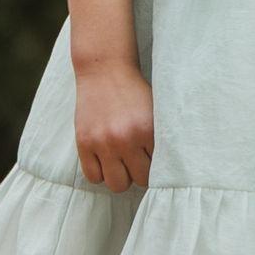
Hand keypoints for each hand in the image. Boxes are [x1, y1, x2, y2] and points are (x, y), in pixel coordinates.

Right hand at [73, 58, 154, 191]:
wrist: (105, 69)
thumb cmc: (134, 91)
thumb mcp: (154, 110)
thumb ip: (159, 137)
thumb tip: (170, 166)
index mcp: (147, 129)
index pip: (158, 169)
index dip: (157, 166)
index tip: (153, 158)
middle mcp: (125, 139)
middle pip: (139, 180)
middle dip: (140, 172)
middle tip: (137, 160)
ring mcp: (103, 143)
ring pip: (117, 184)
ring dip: (120, 176)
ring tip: (121, 161)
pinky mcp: (84, 144)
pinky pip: (93, 177)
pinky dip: (100, 173)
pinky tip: (105, 159)